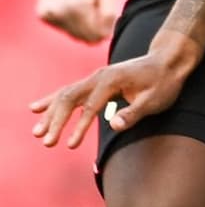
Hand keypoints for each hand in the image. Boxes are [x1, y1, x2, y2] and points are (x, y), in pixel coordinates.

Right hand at [30, 47, 192, 149]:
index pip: (90, 107)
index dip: (79, 127)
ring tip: (37, 134)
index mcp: (111, 81)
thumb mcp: (154, 101)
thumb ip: (134, 113)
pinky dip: (52, 101)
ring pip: (65, 95)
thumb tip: (113, 125)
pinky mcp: (94, 82)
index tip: (70, 145)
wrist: (166, 61)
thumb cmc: (163, 83)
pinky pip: (69, 91)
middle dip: (56, 122)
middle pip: (69, 99)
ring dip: (50, 114)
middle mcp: (98, 77)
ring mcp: (94, 78)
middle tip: (46, 143)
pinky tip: (36, 108)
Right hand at [36, 0, 119, 43]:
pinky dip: (71, 20)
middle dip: (94, 26)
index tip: (106, 10)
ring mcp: (48, 13)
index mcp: (77, 6)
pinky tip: (73, 4)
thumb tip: (105, 36)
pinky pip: (64, 27)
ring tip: (84, 2)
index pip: (97, 35)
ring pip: (74, 34)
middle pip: (84, 37)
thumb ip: (109, 14)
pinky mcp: (43, 14)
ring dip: (82, 23)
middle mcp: (59, 11)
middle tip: (95, 5)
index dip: (106, 27)